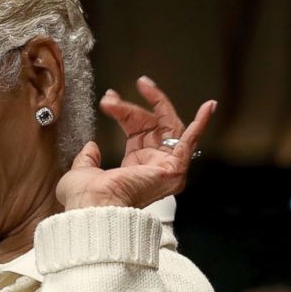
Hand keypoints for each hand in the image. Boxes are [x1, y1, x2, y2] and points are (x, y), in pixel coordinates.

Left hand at [57, 76, 214, 209]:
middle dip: (131, 108)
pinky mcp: (174, 167)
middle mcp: (153, 167)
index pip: (136, 131)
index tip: (109, 99)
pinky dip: (201, 123)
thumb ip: (87, 158)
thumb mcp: (82, 172)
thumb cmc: (86, 198)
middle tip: (112, 96)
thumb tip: (91, 147)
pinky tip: (208, 106)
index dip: (124, 112)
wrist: (94, 206)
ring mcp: (166, 167)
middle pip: (151, 125)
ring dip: (155, 104)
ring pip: (166, 126)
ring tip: (144, 85)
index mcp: (134, 169)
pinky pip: (192, 141)